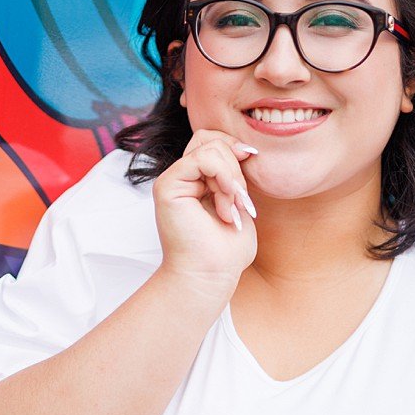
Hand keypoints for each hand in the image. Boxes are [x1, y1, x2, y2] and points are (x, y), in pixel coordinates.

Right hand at [152, 129, 258, 286]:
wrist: (209, 276)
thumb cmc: (225, 251)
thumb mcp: (238, 203)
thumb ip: (236, 175)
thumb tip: (245, 147)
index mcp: (197, 181)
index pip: (215, 142)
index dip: (236, 152)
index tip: (247, 186)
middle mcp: (182, 178)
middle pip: (210, 138)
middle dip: (235, 166)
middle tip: (241, 201)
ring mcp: (172, 180)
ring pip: (210, 147)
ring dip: (231, 178)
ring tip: (232, 208)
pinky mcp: (167, 186)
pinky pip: (202, 158)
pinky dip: (223, 175)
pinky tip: (226, 201)